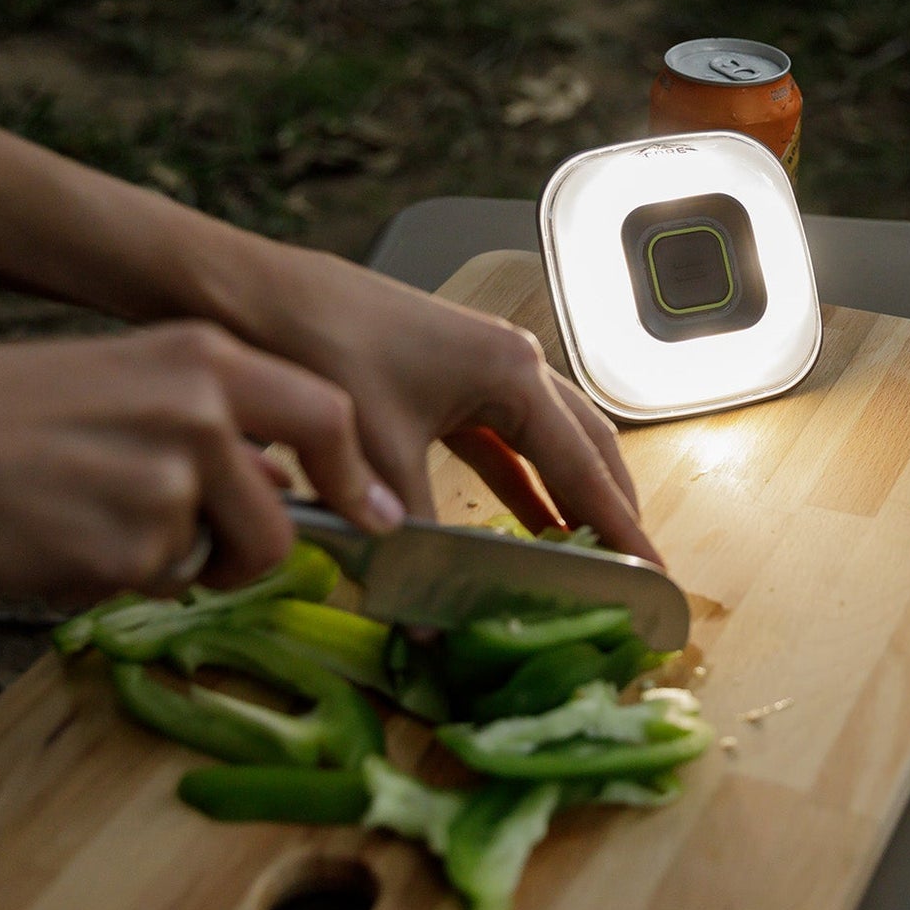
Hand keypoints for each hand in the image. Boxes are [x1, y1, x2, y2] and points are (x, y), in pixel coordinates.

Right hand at [0, 323, 409, 597]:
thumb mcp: (123, 379)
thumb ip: (207, 418)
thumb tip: (273, 474)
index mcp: (203, 356)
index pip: (325, 414)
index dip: (354, 475)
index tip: (375, 514)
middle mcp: (203, 411)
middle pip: (286, 515)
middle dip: (260, 550)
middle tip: (213, 553)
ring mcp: (174, 480)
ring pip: (228, 557)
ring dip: (185, 563)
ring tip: (103, 526)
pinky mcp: (138, 545)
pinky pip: (164, 582)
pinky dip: (126, 576)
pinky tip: (66, 537)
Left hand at [194, 240, 662, 564]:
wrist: (256, 293)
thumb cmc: (320, 345)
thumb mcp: (375, 449)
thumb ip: (413, 532)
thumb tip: (428, 617)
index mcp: (512, 372)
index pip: (584, 466)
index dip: (619, 528)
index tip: (652, 574)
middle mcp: (512, 362)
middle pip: (586, 446)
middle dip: (611, 509)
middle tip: (632, 572)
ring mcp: (483, 367)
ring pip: (550, 441)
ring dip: (571, 496)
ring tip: (591, 556)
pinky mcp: (450, 378)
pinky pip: (505, 441)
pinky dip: (523, 482)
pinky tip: (530, 520)